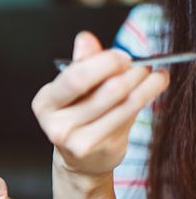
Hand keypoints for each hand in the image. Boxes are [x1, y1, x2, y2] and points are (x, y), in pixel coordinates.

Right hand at [32, 32, 168, 178]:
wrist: (80, 159)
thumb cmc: (76, 116)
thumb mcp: (73, 89)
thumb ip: (81, 63)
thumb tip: (85, 39)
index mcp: (45, 103)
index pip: (76, 78)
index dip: (104, 63)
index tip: (123, 55)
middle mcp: (58, 124)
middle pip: (105, 91)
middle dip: (130, 72)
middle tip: (142, 64)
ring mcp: (80, 140)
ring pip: (123, 103)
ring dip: (144, 84)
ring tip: (153, 74)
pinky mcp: (103, 149)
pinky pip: (131, 116)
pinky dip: (147, 97)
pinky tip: (154, 87)